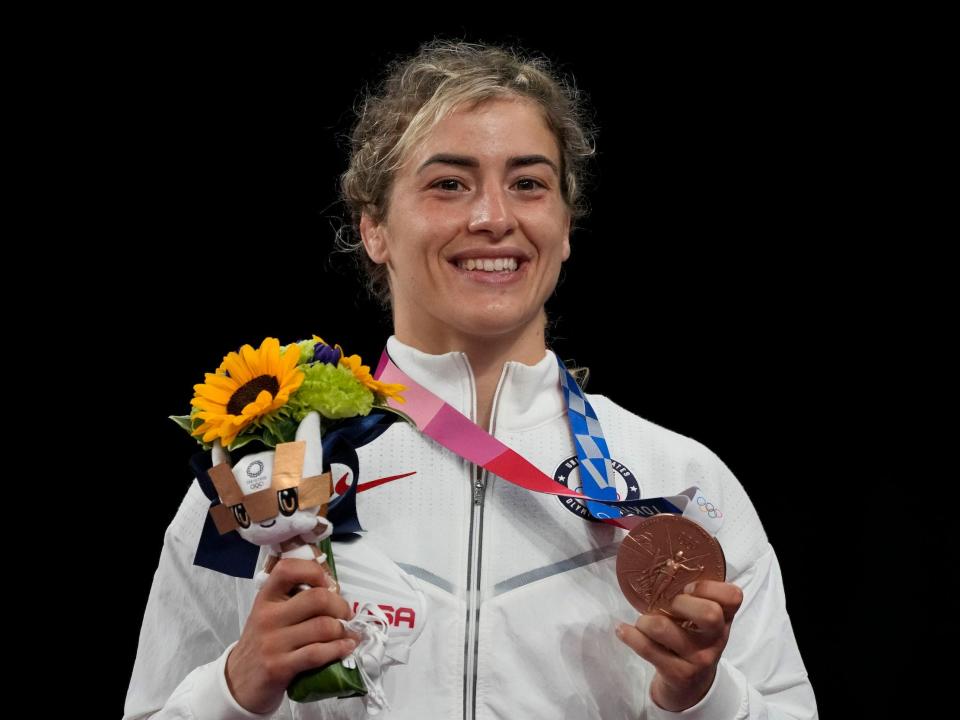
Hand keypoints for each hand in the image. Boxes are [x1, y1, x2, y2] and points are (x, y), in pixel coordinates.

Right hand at [226, 559, 359, 713]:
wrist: (236, 683)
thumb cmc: (261, 645)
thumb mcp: (269, 615)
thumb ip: (294, 601)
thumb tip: (334, 592)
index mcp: (266, 598)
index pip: (288, 569)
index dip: (314, 572)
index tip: (328, 584)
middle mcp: (268, 617)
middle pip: (317, 598)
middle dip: (341, 606)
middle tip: (346, 615)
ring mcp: (273, 642)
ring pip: (323, 626)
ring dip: (344, 630)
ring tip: (349, 634)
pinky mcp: (279, 667)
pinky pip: (317, 653)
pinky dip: (339, 649)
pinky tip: (346, 648)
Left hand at [616, 580, 742, 711]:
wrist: (692, 687)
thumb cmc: (693, 641)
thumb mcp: (702, 622)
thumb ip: (694, 598)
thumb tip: (664, 566)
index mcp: (725, 619)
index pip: (733, 596)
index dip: (709, 587)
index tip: (688, 588)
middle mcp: (716, 639)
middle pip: (708, 613)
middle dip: (679, 602)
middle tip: (666, 605)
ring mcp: (699, 659)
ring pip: (665, 628)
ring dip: (645, 620)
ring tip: (643, 622)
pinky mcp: (678, 674)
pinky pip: (647, 648)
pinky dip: (630, 635)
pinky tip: (623, 630)